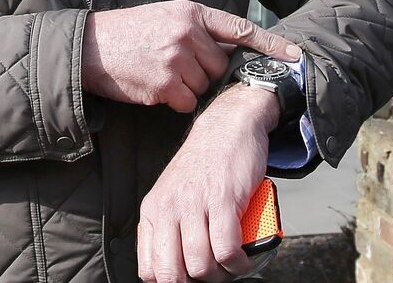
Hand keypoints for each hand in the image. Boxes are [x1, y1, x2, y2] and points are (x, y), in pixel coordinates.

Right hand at [81, 0, 300, 112]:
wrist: (89, 48)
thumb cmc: (128, 33)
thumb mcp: (165, 17)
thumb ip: (197, 30)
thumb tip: (229, 52)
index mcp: (190, 12)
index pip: (240, 28)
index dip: (271, 44)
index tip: (296, 56)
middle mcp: (187, 32)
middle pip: (220, 66)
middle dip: (204, 71)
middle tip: (173, 64)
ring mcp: (176, 59)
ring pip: (204, 86)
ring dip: (186, 87)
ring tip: (158, 72)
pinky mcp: (165, 84)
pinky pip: (187, 102)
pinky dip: (173, 101)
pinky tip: (153, 87)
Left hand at [138, 85, 279, 281]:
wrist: (228, 126)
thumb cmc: (205, 163)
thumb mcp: (174, 193)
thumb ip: (171, 226)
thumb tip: (179, 268)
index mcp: (153, 210)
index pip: (150, 269)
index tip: (190, 279)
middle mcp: (169, 208)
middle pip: (173, 274)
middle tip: (213, 275)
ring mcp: (195, 204)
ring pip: (201, 266)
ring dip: (221, 275)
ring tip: (230, 266)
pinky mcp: (222, 199)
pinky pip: (227, 249)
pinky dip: (238, 263)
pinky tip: (242, 259)